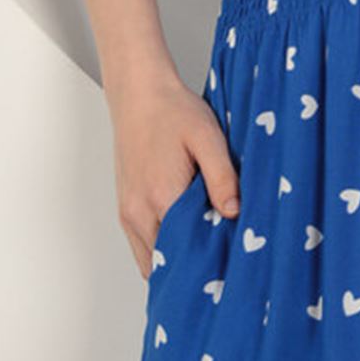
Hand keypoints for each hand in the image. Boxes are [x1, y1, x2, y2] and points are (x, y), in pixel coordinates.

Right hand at [109, 75, 239, 279]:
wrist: (139, 94)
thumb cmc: (172, 111)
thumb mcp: (208, 137)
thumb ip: (222, 177)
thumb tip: (235, 213)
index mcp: (163, 197)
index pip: (187, 252)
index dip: (210, 261)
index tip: (231, 262)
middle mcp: (140, 212)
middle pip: (167, 262)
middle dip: (194, 266)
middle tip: (223, 261)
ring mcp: (128, 213)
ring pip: (152, 260)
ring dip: (176, 260)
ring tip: (207, 249)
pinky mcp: (125, 209)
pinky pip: (143, 246)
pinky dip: (162, 250)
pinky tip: (186, 236)